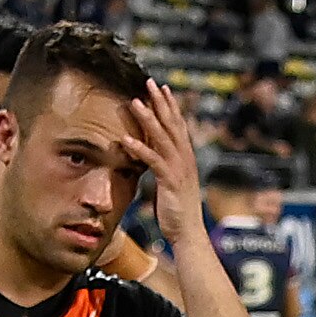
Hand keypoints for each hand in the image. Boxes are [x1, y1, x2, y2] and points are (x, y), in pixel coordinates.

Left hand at [123, 80, 203, 237]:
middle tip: (150, 82)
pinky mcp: (170, 182)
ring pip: (163, 138)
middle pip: (172, 125)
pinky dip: (140, 149)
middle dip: (161, 103)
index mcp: (186, 159)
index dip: (171, 106)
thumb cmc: (178, 212)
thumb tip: (154, 159)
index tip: (163, 88)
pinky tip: (127, 139)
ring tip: (135, 102)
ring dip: (148, 119)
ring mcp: (179, 170)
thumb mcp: (172, 185)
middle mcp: (185, 160)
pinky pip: (153, 161)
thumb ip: (164, 168)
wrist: (189, 234)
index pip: (178, 126)